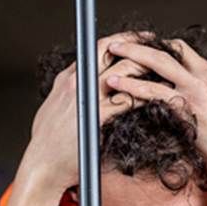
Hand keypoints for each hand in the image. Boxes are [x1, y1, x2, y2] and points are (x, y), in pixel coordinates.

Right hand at [19, 34, 145, 194]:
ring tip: (164, 70)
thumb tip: (77, 91)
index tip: (135, 39)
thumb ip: (68, 95)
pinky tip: (159, 97)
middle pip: (109, 50)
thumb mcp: (53, 109)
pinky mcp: (97, 116)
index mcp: (66, 79)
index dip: (119, 41)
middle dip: (136, 43)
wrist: (42, 166)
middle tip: (157, 44)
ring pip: (123, 71)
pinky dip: (146, 95)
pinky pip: (128, 99)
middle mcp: (76, 83)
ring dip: (146, 68)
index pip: (95, 48)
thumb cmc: (48, 144)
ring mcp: (87, 98)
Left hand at [104, 38, 206, 181]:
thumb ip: (201, 95)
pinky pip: (154, 91)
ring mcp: (196, 90)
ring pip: (159, 63)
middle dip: (140, 44)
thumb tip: (180, 94)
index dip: (158, 46)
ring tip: (111, 56)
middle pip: (168, 50)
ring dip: (132, 57)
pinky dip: (132, 86)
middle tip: (118, 43)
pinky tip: (117, 86)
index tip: (139, 48)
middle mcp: (206, 77)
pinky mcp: (187, 107)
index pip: (182, 49)